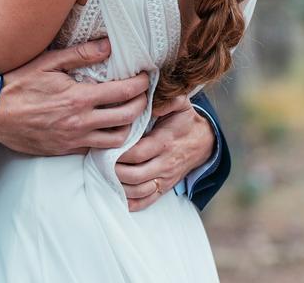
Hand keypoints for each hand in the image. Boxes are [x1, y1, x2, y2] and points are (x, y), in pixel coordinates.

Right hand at [0, 38, 149, 156]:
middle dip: (142, 105)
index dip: (141, 84)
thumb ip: (79, 54)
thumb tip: (107, 46)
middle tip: (143, 94)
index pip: (123, 93)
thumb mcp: (46, 63)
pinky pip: (96, 151)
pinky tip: (106, 129)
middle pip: (128, 118)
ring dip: (129, 127)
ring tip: (128, 113)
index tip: (146, 77)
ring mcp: (74, 139)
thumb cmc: (17, 86)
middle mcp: (81, 122)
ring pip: (117, 140)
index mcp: (79, 98)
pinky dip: (107, 141)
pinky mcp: (65, 151)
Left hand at [115, 95, 212, 211]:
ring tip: (104, 175)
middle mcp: (164, 164)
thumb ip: (168, 100)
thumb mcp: (181, 104)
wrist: (204, 142)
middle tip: (99, 161)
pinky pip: (147, 201)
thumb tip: (153, 104)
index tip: (105, 146)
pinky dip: (131, 203)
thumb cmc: (186, 121)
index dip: (118, 153)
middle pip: (134, 175)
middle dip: (114, 170)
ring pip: (138, 191)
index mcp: (164, 143)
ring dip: (119, 186)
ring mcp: (164, 178)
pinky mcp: (164, 188)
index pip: (137, 154)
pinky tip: (118, 197)